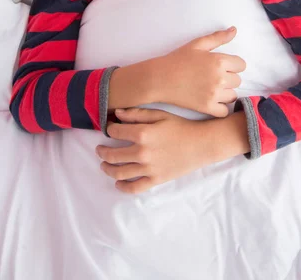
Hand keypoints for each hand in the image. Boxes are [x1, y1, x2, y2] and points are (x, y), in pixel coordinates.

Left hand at [96, 108, 214, 193]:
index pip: (115, 133)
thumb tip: (117, 114)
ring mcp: (148, 168)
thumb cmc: (181, 126)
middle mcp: (142, 153)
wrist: (201, 144)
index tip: (109, 129)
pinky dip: (123, 187)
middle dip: (102, 152)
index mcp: (143, 134)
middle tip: (99, 149)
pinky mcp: (155, 180)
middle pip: (112, 155)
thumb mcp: (160, 114)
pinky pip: (134, 188)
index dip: (109, 130)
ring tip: (104, 165)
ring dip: (107, 169)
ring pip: (119, 173)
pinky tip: (118, 184)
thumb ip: (137, 114)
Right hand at [156, 27, 245, 116]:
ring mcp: (214, 94)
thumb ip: (218, 37)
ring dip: (226, 92)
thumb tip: (235, 30)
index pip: (241, 65)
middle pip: (238, 80)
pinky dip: (221, 107)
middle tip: (213, 76)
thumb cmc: (178, 59)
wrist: (160, 78)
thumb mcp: (197, 44)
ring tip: (212, 88)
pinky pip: (225, 111)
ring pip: (233, 95)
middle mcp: (219, 78)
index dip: (233, 64)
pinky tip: (212, 100)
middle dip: (229, 78)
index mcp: (219, 61)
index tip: (222, 66)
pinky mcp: (207, 107)